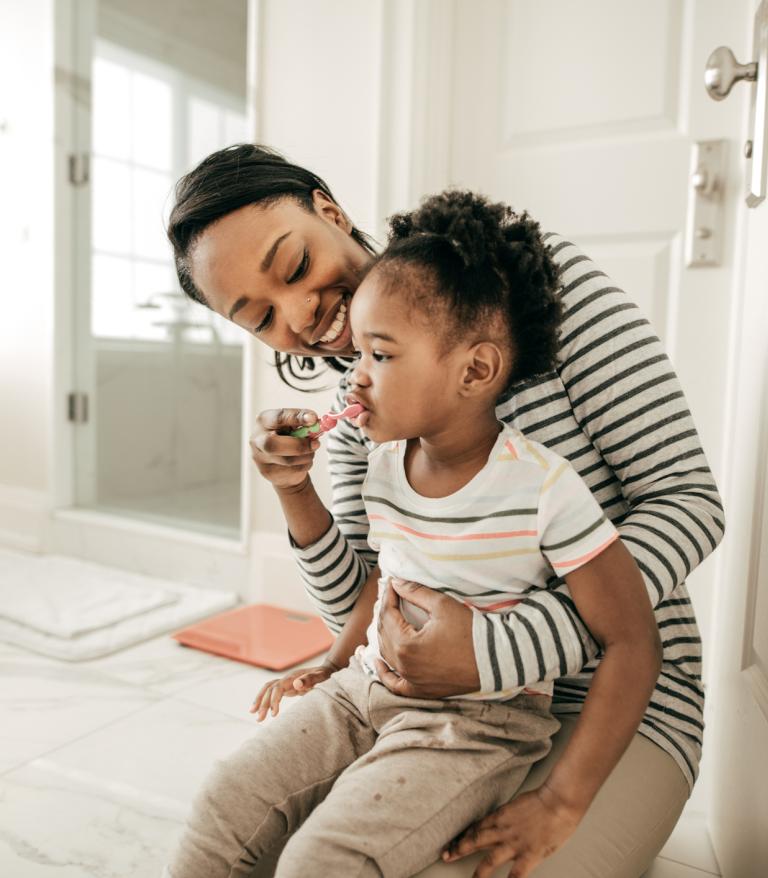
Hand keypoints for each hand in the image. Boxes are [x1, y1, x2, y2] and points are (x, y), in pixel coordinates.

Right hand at [249, 408, 321, 492]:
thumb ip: (303, 423)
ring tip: (311, 450)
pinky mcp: (268, 472)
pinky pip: (293, 470)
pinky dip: (305, 465)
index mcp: (264, 421)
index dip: (296, 418)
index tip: (313, 419)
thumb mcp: (294, 426)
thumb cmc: (288, 438)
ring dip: (307, 455)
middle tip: (315, 443)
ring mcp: (261, 458)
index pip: (279, 418)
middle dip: (299, 445)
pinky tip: (303, 460)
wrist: (281, 462)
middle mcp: (258, 439)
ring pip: (287, 460)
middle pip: (274, 444)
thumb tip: (315, 422)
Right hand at [249, 663, 334, 720]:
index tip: (274, 715)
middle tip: (259, 719)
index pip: (277, 687)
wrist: (327, 670)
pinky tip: (264, 711)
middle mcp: (287, 679)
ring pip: (268, 690)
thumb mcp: (321, 677)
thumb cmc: (325, 675)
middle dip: (262, 703)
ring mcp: (286, 682)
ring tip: (256, 716)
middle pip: (269, 689)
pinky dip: (267, 701)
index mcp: (293, 677)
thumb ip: (310, 679)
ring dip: (260, 701)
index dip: (274, 700)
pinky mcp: (287, 687)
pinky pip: (273, 693)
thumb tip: (296, 684)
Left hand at [374, 578, 479, 698]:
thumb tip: (395, 583)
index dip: (389, 596)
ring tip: (387, 619)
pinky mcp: (422, 691)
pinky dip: (385, 674)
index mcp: (406, 645)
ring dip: (384, 636)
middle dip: (385, 613)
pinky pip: (396, 685)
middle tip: (391, 597)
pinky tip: (378, 663)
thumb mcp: (442, 606)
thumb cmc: (470, 631)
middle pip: (384, 635)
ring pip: (387, 656)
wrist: (495, 660)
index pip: (388, 616)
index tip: (391, 583)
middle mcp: (405, 666)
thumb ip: (415, 592)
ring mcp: (412, 681)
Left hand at [442, 785, 581, 877]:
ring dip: (478, 873)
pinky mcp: (529, 855)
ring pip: (490, 860)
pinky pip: (516, 874)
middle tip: (445, 856)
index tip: (453, 842)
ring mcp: (514, 844)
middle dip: (459, 849)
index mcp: (500, 816)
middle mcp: (502, 830)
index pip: (477, 827)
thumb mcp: (519, 803)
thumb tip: (503, 823)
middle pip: (475, 840)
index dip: (464, 835)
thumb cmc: (543, 799)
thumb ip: (509, 816)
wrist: (559, 800)